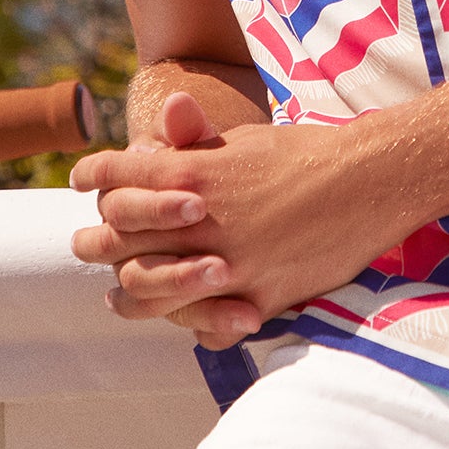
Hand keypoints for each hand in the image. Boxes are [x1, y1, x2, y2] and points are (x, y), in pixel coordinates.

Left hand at [69, 90, 384, 348]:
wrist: (368, 181)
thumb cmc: (305, 154)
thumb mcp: (244, 140)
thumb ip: (197, 139)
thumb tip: (163, 123)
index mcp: (193, 171)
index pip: (117, 175)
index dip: (92, 175)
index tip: (80, 178)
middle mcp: (199, 220)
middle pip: (116, 237)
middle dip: (94, 239)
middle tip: (84, 243)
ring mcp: (226, 262)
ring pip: (145, 289)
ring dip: (125, 292)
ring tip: (116, 293)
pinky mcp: (256, 296)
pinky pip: (205, 324)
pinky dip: (192, 325)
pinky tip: (183, 320)